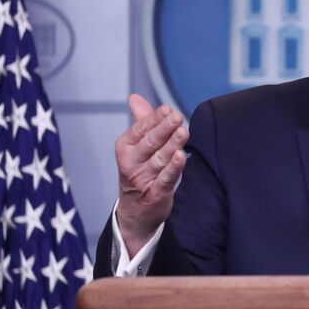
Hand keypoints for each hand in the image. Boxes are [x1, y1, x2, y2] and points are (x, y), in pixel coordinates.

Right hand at [114, 94, 188, 256]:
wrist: (136, 211)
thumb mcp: (136, 147)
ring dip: (172, 145)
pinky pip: (166, 178)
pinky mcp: (156, 193)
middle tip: (177, 116)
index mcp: (125, 147)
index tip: (168, 109)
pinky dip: (173, 167)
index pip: (140, 129)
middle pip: (150, 142)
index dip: (155, 119)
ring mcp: (142, 178)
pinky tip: (181, 156)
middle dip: (164, 129)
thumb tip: (134, 97)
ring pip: (159, 159)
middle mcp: (130, 162)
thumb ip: (141, 121)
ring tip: (183, 132)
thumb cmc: (140, 171)